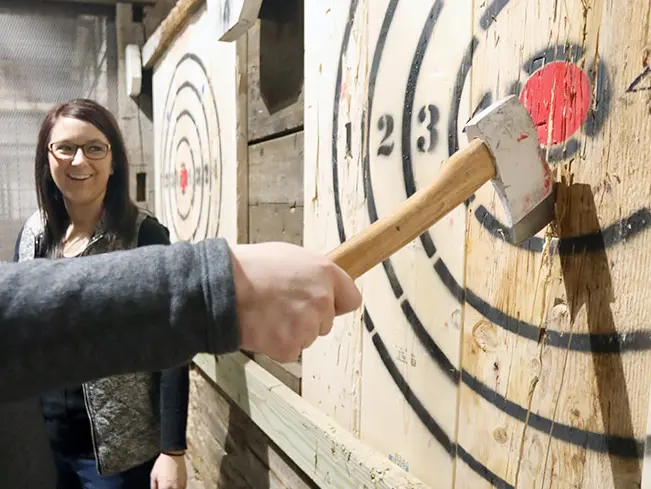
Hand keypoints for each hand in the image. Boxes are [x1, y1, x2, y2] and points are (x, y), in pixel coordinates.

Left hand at [150, 452, 186, 488]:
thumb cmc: (162, 463)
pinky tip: (174, 485)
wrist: (173, 454)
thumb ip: (153, 486)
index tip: (159, 488)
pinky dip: (178, 488)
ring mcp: (180, 485)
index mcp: (164, 487)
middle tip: (164, 486)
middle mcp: (174, 488)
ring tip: (169, 485)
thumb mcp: (153, 475)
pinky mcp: (185, 481)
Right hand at [230, 242, 361, 362]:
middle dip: (309, 318)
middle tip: (281, 305)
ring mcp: (306, 325)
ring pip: (308, 337)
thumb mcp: (289, 255)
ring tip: (267, 313)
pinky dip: (276, 345)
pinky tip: (262, 327)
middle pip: (327, 322)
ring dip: (291, 332)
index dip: (336, 303)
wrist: (220, 288)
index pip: (351, 300)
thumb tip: (322, 285)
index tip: (325, 305)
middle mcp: (321, 299)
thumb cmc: (249, 268)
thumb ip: (312, 273)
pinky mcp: (289, 346)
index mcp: (325, 273)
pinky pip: (290, 351)